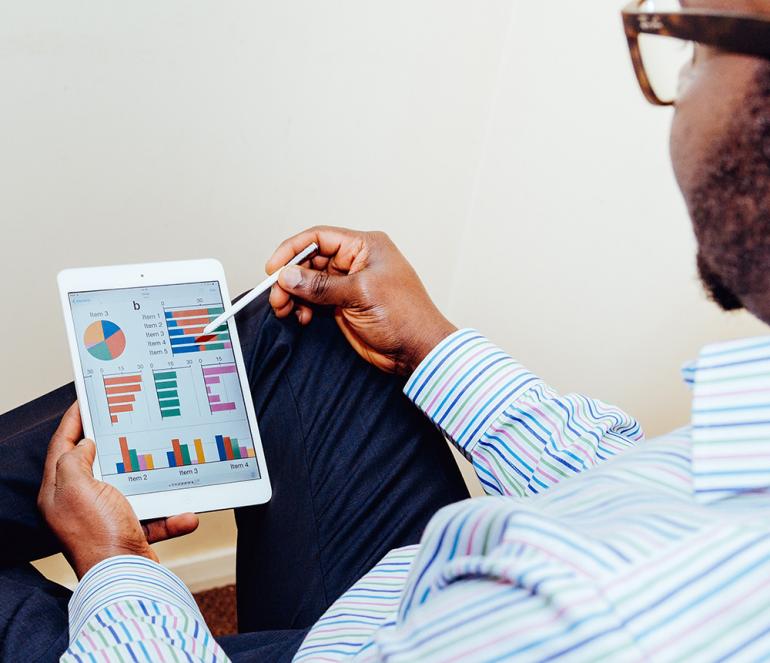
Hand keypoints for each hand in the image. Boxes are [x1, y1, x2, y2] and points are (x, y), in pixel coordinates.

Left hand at [37, 403, 198, 578]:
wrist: (126, 578)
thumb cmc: (98, 535)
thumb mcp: (77, 488)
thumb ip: (75, 460)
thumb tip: (86, 445)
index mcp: (59, 491)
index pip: (61, 446)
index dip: (73, 420)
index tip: (85, 400)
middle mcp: (79, 503)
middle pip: (96, 463)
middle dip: (115, 443)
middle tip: (127, 420)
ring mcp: (106, 517)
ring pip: (131, 486)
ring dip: (153, 480)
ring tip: (166, 464)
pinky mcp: (130, 531)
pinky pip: (154, 514)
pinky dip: (171, 514)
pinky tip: (185, 513)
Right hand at [267, 226, 456, 374]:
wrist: (417, 350)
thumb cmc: (405, 316)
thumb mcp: (360, 294)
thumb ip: (321, 285)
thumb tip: (288, 276)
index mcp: (365, 246)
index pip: (319, 238)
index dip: (293, 250)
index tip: (274, 268)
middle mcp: (355, 261)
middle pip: (310, 260)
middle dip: (290, 277)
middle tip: (277, 296)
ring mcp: (349, 284)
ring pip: (309, 282)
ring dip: (293, 294)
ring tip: (285, 309)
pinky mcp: (344, 305)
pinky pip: (314, 300)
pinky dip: (303, 307)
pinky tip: (301, 317)